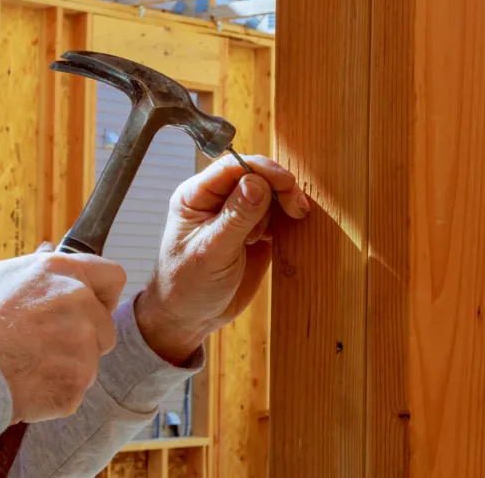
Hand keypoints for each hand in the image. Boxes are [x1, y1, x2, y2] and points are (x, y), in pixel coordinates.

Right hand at [0, 252, 125, 423]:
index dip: (102, 295)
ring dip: (68, 366)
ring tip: (26, 365)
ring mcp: (82, 343)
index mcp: (62, 272)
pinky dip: (55, 393)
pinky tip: (25, 385)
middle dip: (84, 338)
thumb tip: (50, 252)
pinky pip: (74, 389)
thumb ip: (37, 269)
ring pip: (90, 360)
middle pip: (104, 327)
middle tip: (44, 347)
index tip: (90, 308)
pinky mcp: (76, 381)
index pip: (113, 276)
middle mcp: (79, 302)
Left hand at [136, 154, 308, 364]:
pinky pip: (275, 215)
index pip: (233, 167)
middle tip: (296, 209)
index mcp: (195, 195)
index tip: (287, 184)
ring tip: (271, 236)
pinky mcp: (253, 232)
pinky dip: (285, 222)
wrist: (190, 317)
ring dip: (282, 207)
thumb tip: (258, 184)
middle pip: (256, 175)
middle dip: (279, 188)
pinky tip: (283, 236)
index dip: (262, 171)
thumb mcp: (212, 252)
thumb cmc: (187, 286)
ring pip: (269, 194)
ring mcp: (236, 214)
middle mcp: (216, 199)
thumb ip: (236, 218)